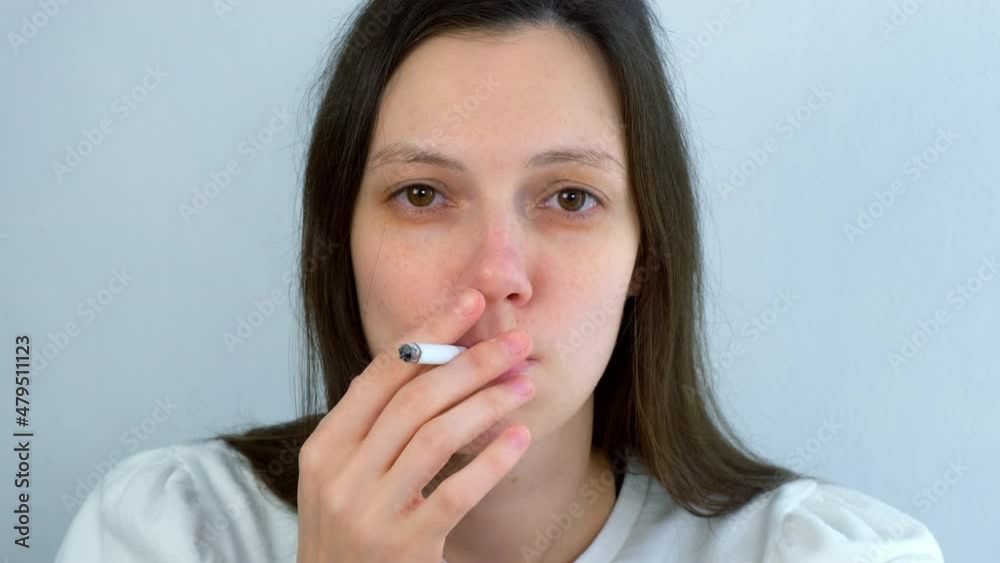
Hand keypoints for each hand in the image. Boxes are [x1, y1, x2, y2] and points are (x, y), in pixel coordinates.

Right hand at [296, 288, 535, 561]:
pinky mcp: (403, 548)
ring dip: (488, 403)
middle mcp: (339, 476)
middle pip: (414, 399)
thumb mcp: (343, 476)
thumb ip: (375, 429)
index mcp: (325, 447)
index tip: (470, 302)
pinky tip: (521, 438)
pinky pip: (457, 493)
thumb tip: (436, 363)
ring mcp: (369, 513)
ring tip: (525, 384)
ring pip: (437, 437)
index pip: (381, 373)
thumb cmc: (350, 536)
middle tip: (517, 342)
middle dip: (472, 362)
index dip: (429, 333)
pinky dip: (493, 461)